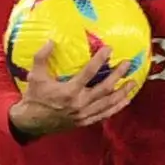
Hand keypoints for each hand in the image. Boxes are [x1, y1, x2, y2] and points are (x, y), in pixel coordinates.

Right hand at [9, 42, 132, 135]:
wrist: (31, 122)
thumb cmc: (34, 97)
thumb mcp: (35, 75)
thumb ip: (41, 57)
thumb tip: (51, 41)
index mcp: (68, 91)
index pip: (89, 72)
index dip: (100, 59)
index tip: (109, 49)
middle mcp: (79, 103)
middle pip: (105, 88)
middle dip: (118, 75)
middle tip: (127, 64)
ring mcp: (84, 114)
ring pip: (108, 102)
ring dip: (122, 92)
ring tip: (133, 82)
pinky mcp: (85, 121)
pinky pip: (105, 114)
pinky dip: (116, 107)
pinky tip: (125, 100)